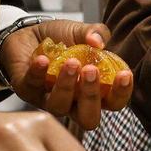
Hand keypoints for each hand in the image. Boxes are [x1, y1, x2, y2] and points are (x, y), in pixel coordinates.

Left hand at [0, 19, 134, 130]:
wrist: (29, 32)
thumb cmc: (61, 39)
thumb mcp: (82, 31)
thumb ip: (96, 33)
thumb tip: (98, 41)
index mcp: (93, 90)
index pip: (114, 103)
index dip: (121, 94)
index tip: (124, 75)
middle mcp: (73, 101)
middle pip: (88, 118)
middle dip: (91, 97)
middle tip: (91, 71)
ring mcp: (48, 99)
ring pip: (59, 107)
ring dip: (66, 86)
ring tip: (70, 62)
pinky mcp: (27, 90)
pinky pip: (33, 86)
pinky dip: (38, 72)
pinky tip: (43, 59)